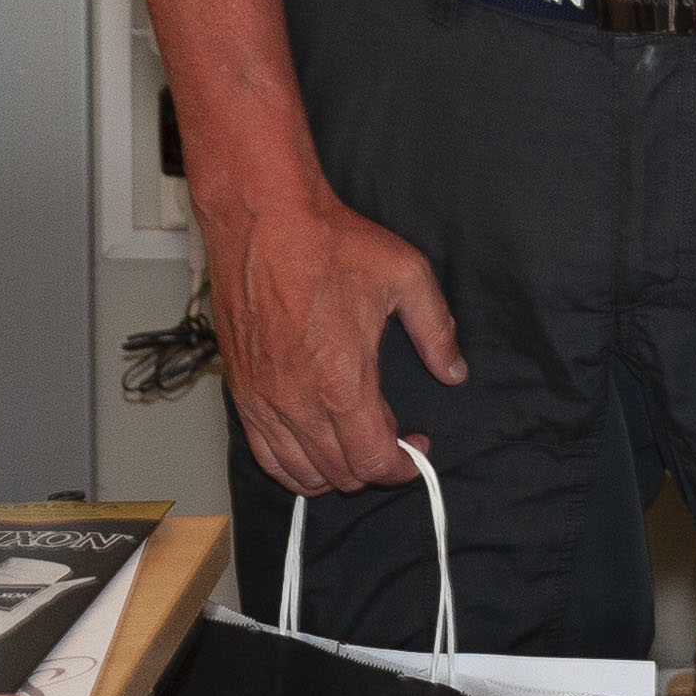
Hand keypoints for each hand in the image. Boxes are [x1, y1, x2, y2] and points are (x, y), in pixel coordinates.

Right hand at [205, 185, 463, 498]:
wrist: (265, 221)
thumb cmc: (331, 244)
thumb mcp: (407, 276)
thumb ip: (437, 330)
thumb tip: (454, 371)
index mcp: (342, 382)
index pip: (373, 460)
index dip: (403, 466)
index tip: (418, 446)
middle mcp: (298, 403)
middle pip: (340, 474)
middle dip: (375, 469)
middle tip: (395, 441)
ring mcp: (263, 401)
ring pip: (300, 473)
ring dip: (336, 473)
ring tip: (358, 446)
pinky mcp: (240, 393)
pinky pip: (264, 454)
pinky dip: (293, 466)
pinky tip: (314, 452)